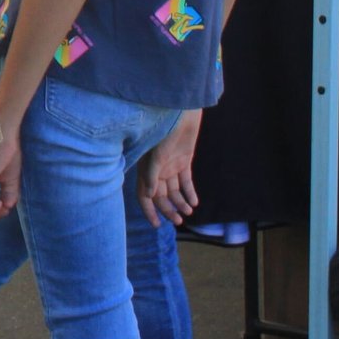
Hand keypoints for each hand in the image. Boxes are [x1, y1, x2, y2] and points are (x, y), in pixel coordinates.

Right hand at [137, 110, 203, 227]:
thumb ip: (152, 175)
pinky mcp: (184, 161)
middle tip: (179, 220)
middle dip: (168, 209)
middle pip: (161, 196)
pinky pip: (186, 181)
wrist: (180, 113)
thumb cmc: (164, 130)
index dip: (149, 210)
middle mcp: (157, 170)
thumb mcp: (156, 154)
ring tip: (188, 212)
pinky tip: (195, 202)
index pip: (144, 195)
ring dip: (180, 203)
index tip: (156, 224)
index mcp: (146, 169)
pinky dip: (190, 192)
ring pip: (174, 191)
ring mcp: (171, 166)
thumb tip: (149, 195)